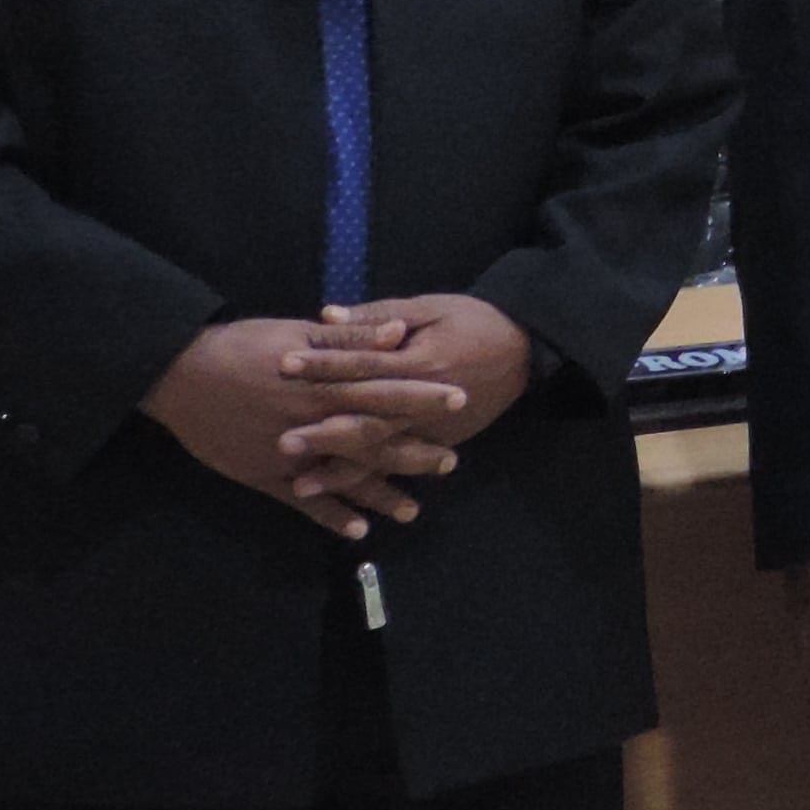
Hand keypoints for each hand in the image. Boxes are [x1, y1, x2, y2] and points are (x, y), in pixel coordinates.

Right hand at [147, 316, 466, 533]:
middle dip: (413, 451)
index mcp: (325, 385)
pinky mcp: (266, 476)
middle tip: (451, 462)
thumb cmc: (241, 346)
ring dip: (380, 493)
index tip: (459, 398)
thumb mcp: (297, 332)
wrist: (181, 375)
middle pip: (374, 440)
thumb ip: (350, 338)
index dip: (423, 396)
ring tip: (413, 510)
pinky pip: (304, 502)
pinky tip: (358, 530)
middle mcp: (315, 424)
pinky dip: (330, 515)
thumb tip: (398, 332)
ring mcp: (291, 456)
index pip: (385, 390)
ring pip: (345, 478)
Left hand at [281, 295, 532, 488]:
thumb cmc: (475, 320)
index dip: (323, 365)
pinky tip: (346, 503)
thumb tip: (327, 315)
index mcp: (420, 362)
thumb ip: (379, 316)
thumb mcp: (430, 307)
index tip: (283, 366)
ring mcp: (434, 430)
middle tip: (283, 443)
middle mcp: (425, 404)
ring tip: (301, 486)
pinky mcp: (440, 444)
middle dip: (323, 435)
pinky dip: (374, 488)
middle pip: (367, 422)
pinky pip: (401, 468)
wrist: (526, 349)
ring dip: (342, 473)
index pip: (361, 365)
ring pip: (382, 455)